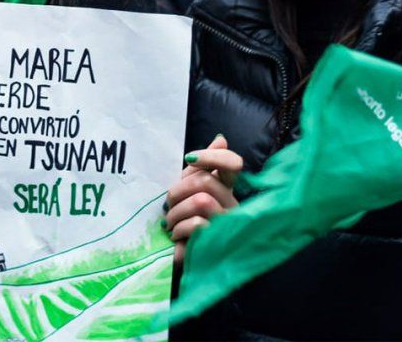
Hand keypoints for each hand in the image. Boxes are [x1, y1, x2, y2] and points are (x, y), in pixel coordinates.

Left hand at [164, 134, 242, 266]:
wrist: (184, 262)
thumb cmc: (185, 224)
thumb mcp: (189, 193)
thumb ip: (200, 170)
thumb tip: (221, 138)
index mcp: (226, 190)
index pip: (233, 164)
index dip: (213, 156)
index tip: (189, 159)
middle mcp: (233, 206)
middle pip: (206, 182)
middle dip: (178, 191)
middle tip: (167, 205)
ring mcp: (228, 226)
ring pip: (201, 202)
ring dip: (176, 213)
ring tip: (169, 224)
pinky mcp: (218, 244)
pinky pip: (196, 225)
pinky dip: (179, 230)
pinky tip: (176, 238)